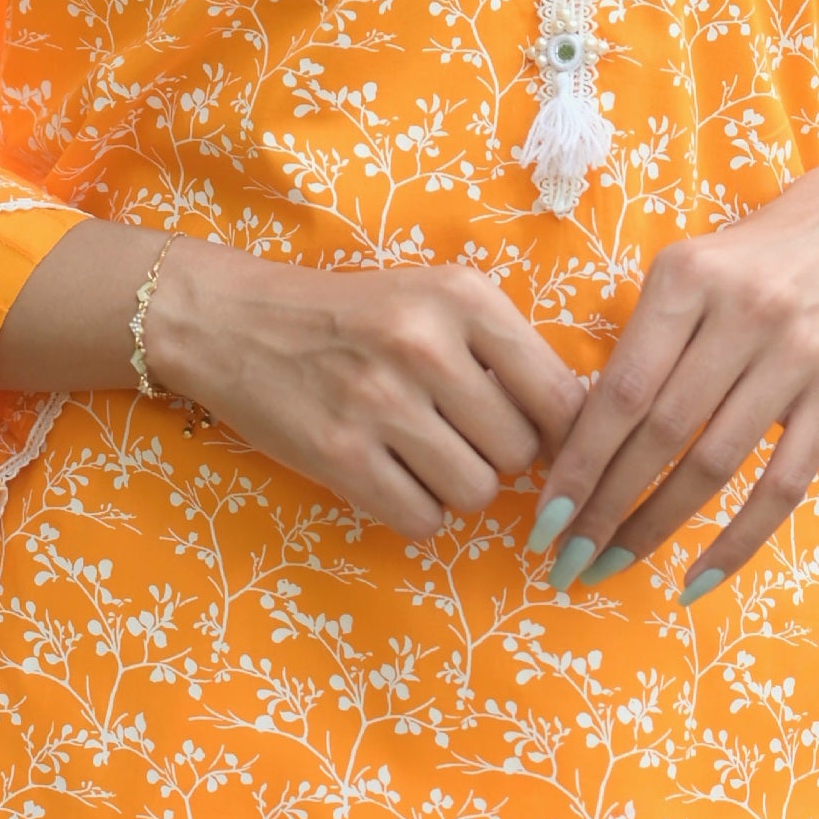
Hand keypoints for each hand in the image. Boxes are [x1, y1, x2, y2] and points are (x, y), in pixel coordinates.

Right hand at [146, 239, 586, 541]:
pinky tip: (391, 476)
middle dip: (499, 458)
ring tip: (423, 453)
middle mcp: (425, 345)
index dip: (565, 436)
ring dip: (459, 487)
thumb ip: (507, 352)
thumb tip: (584, 431)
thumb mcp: (436, 300)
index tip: (546, 443)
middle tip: (459, 436)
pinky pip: (422, 520)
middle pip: (521, 454)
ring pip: (477, 493)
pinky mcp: (339, 455)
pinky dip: (417, 511)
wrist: (235, 321)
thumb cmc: (352, 316)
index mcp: (463, 298)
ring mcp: (379, 403)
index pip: (562, 397)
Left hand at [528, 153, 818, 600]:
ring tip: (610, 565)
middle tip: (566, 560)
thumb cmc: (749, 261)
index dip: (579, 462)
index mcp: (686, 279)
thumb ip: (640, 342)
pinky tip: (696, 580)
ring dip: (655, 527)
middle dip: (605, 507)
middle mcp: (742, 314)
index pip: (621, 391)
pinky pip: (783, 486)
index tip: (544, 518)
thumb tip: (576, 442)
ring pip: (714, 465)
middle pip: (661, 434)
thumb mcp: (686, 272)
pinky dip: (737, 541)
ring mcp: (795, 357)